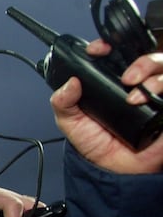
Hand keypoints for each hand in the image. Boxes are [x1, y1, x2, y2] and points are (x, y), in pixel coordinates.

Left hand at [50, 39, 162, 173]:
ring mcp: (157, 97)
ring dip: (152, 73)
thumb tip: (69, 83)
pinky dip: (162, 89)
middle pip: (150, 57)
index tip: (98, 50)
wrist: (113, 171)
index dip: (111, 46)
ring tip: (134, 94)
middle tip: (125, 77)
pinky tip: (146, 100)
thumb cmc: (96, 145)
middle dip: (140, 61)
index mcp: (115, 83)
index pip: (119, 54)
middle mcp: (138, 86)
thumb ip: (62, 102)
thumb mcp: (71, 122)